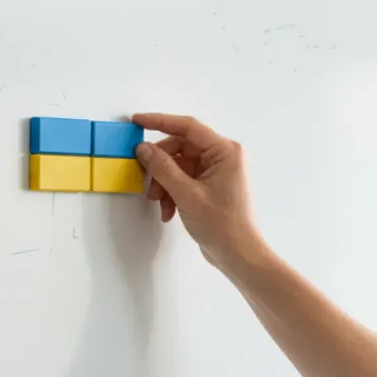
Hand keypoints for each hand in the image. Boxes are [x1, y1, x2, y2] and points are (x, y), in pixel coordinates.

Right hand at [131, 113, 264, 270]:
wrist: (239, 255)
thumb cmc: (223, 225)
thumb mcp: (187, 194)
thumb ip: (162, 168)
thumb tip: (143, 148)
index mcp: (226, 152)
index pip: (188, 127)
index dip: (160, 121)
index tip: (137, 121)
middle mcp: (224, 157)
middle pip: (181, 148)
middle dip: (161, 167)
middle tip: (147, 183)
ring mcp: (218, 172)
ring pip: (180, 166)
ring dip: (165, 183)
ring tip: (159, 203)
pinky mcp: (212, 186)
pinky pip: (185, 180)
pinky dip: (173, 192)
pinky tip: (169, 211)